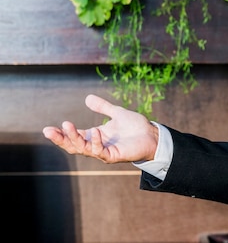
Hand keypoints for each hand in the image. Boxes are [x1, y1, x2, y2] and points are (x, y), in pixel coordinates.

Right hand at [42, 94, 159, 163]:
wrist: (152, 135)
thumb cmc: (135, 127)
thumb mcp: (116, 113)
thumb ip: (102, 107)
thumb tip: (87, 98)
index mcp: (95, 136)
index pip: (73, 136)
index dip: (61, 134)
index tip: (47, 129)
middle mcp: (97, 145)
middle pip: (73, 145)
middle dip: (61, 139)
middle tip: (48, 131)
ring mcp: (104, 152)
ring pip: (83, 149)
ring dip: (73, 139)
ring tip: (66, 126)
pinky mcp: (114, 156)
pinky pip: (100, 151)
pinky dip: (95, 142)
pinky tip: (94, 132)